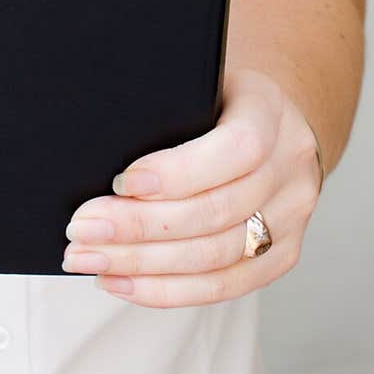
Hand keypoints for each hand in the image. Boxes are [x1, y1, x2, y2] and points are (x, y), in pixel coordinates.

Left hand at [62, 66, 321, 306]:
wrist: (273, 124)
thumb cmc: (218, 103)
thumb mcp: (200, 84)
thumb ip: (166, 108)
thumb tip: (99, 147)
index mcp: (271, 114)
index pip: (235, 149)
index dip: (177, 172)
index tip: (120, 181)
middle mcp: (290, 169)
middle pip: (215, 212)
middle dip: (138, 226)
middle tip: (82, 229)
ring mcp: (291, 218)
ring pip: (214, 257)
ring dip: (142, 264)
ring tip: (88, 258)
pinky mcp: (281, 256)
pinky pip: (223, 286)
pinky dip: (166, 290)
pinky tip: (122, 281)